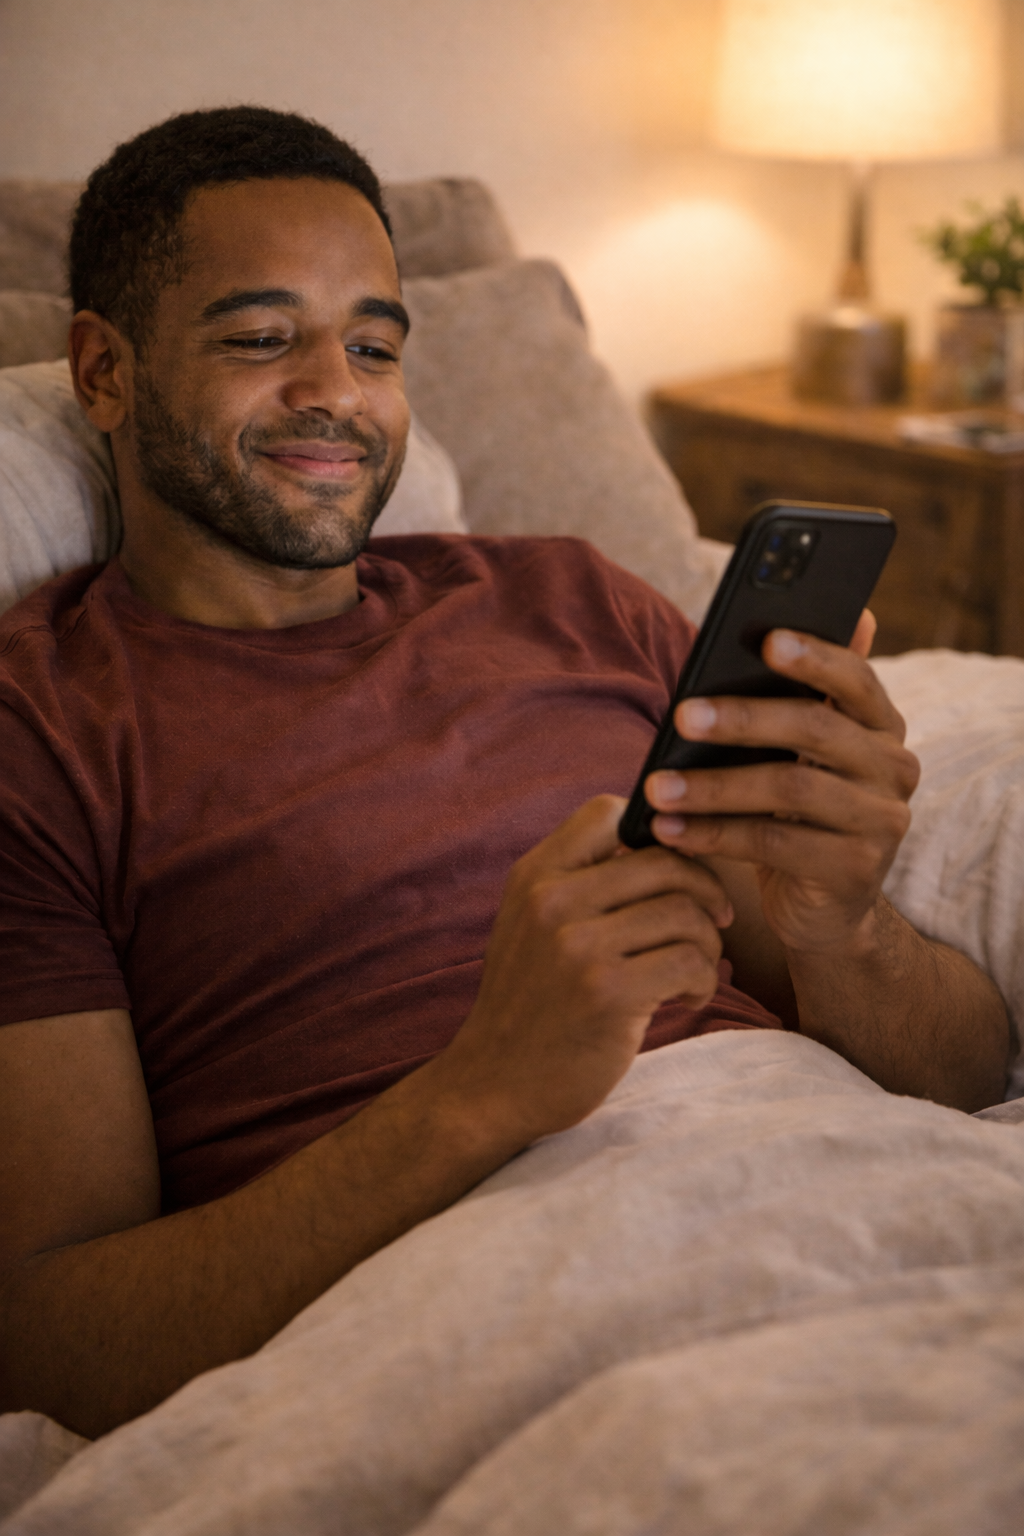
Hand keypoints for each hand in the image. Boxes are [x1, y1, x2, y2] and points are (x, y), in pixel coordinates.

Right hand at [438, 795, 732, 1144]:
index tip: (672, 878)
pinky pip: (691, 961)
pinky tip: (686, 999)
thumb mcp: (533, 924)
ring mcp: (578, 947)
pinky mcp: (608, 993)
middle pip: (666, 862)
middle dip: (705, 893)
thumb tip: (666, 839)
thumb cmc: (532, 1003)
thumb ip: (580, 880)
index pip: (610, 812)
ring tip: (692, 972)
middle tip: (712, 925)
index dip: (658, 837)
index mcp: (534, 875)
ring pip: (686, 913)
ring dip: (709, 945)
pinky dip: (705, 981)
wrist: (493, 1084)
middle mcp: (552, 900)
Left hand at [644, 612, 919, 960]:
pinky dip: (714, 835)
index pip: (856, 678)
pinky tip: (670, 829)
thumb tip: (775, 620)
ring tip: (656, 786)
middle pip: (815, 731)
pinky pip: (774, 845)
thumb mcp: (796, 756)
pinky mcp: (854, 870)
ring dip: (714, 787)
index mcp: (879, 725)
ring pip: (789, 791)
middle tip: (681, 715)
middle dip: (743, 720)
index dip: (815, 657)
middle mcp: (893, 768)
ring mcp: (881, 822)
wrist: (823, 909)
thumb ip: (792, 697)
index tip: (767, 640)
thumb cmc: (796, 814)